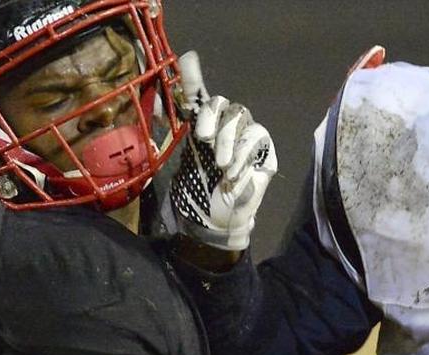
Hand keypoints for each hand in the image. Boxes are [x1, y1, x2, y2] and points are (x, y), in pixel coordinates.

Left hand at [170, 51, 276, 251]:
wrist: (216, 221)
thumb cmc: (199, 191)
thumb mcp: (183, 158)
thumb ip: (180, 129)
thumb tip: (163, 97)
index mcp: (204, 127)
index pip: (200, 95)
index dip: (194, 76)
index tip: (188, 59)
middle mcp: (226, 127)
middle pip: (225, 103)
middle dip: (212, 119)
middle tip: (202, 141)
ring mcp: (247, 138)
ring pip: (242, 118)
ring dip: (228, 141)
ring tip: (220, 165)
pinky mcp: (265, 152)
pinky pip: (258, 138)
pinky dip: (243, 156)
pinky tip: (233, 174)